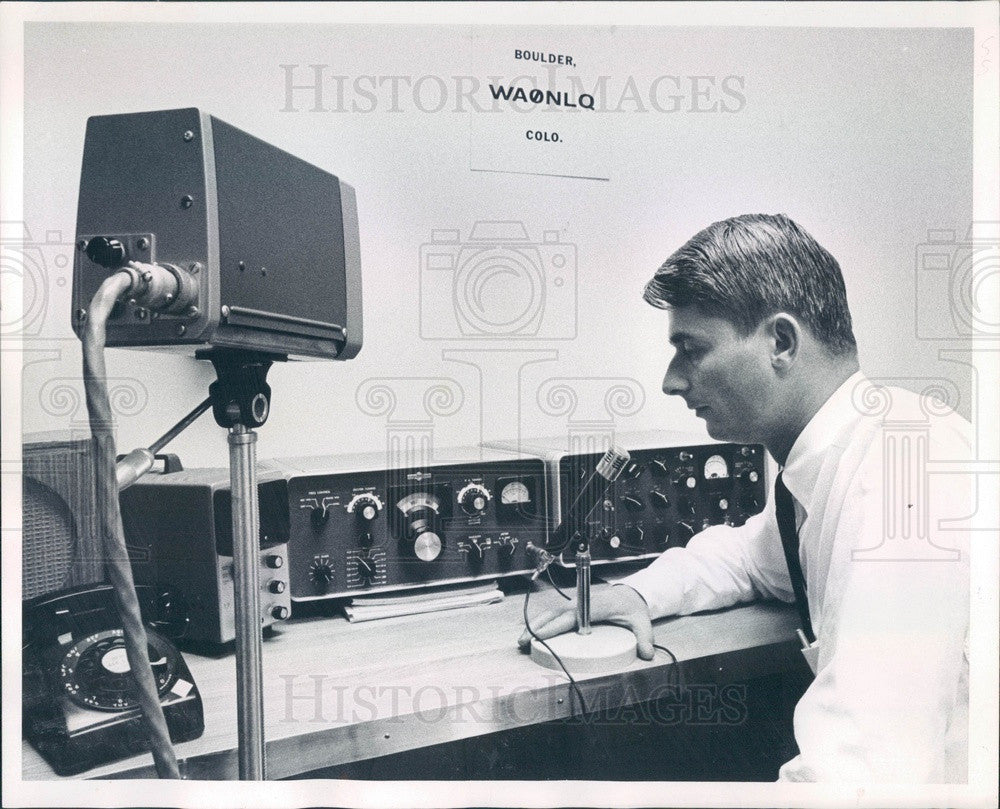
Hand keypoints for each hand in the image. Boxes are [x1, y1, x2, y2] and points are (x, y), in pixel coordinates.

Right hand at [518, 583, 654, 659]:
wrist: (630, 594)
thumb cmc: (633, 607)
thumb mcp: (642, 621)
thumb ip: (645, 638)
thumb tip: (648, 654)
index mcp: (596, 604)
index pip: (573, 615)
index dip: (556, 625)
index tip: (541, 634)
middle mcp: (582, 602)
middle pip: (556, 613)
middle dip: (538, 627)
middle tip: (524, 642)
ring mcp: (576, 604)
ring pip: (552, 613)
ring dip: (537, 625)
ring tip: (522, 641)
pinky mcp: (573, 609)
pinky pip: (555, 615)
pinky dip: (542, 623)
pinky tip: (532, 634)